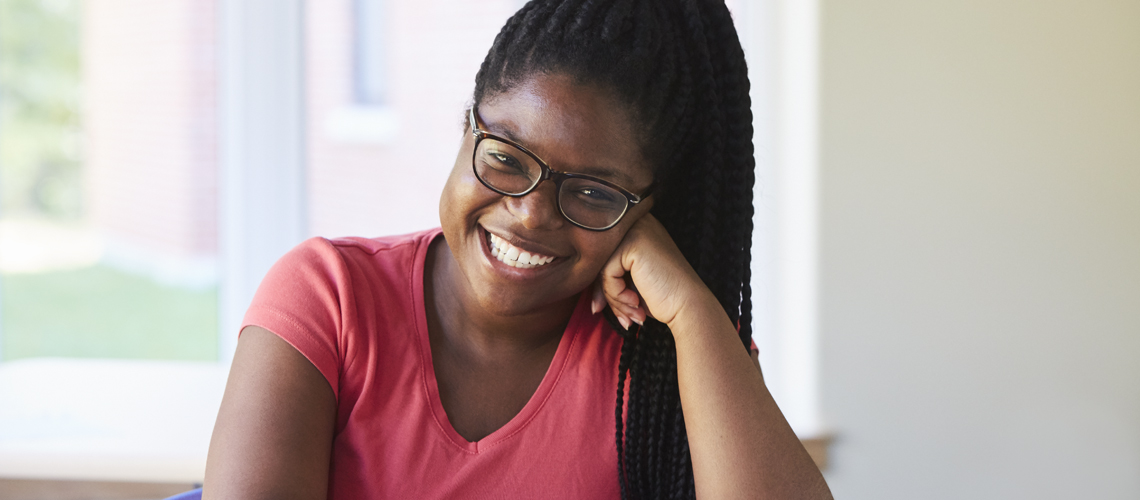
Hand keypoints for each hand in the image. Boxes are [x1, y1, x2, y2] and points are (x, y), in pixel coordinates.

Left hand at [590, 213, 712, 331]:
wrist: (689, 306)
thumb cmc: (663, 297)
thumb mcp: (630, 284)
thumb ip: (608, 280)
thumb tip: (589, 298)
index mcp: (636, 228)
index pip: (603, 256)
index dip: (604, 286)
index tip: (609, 310)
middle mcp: (636, 223)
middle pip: (600, 260)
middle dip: (606, 295)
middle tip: (622, 317)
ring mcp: (635, 230)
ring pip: (601, 268)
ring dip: (613, 299)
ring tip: (631, 314)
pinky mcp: (633, 243)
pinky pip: (607, 274)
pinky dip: (617, 295)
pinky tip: (636, 304)